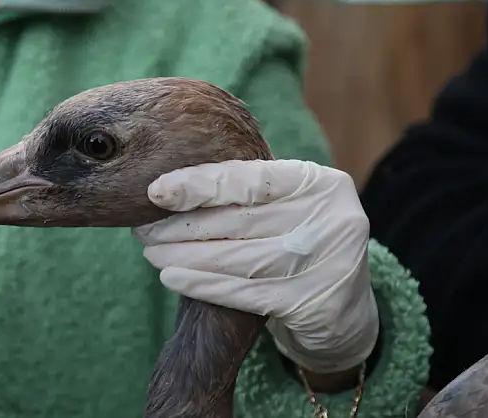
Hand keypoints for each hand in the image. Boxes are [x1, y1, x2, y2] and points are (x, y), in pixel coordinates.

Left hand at [133, 159, 377, 373]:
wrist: (344, 308)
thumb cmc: (301, 241)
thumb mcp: (288, 207)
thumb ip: (248, 193)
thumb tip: (171, 186)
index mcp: (320, 183)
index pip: (250, 179)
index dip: (199, 185)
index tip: (155, 191)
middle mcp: (330, 219)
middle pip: (239, 221)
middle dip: (182, 225)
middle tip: (144, 229)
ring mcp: (325, 263)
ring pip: (236, 258)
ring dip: (185, 256)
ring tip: (151, 253)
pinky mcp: (311, 303)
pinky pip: (243, 292)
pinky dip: (202, 284)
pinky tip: (172, 277)